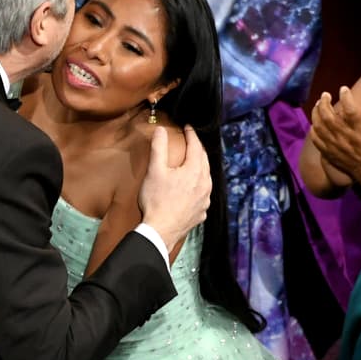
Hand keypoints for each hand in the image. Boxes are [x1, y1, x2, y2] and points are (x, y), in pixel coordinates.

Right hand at [138, 126, 211, 250]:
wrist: (160, 231)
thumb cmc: (156, 200)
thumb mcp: (155, 170)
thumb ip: (159, 147)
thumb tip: (160, 130)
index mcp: (195, 171)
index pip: (196, 146)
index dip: (191, 135)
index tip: (187, 128)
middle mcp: (205, 184)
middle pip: (204, 161)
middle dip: (197, 150)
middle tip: (191, 142)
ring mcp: (205, 200)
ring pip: (206, 178)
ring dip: (200, 168)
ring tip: (193, 164)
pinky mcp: (201, 213)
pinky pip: (203, 195)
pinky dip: (198, 187)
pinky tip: (192, 189)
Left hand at [308, 87, 360, 176]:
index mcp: (358, 127)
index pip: (349, 109)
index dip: (345, 97)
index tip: (343, 89)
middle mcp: (344, 135)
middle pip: (328, 116)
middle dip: (324, 102)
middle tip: (325, 95)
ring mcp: (334, 144)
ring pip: (319, 126)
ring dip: (316, 113)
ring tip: (318, 105)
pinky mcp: (329, 152)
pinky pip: (316, 139)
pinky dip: (314, 128)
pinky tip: (315, 122)